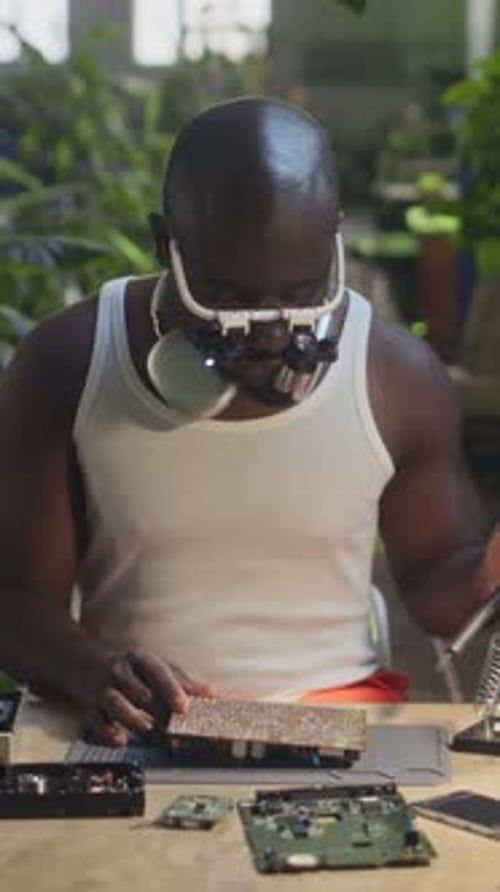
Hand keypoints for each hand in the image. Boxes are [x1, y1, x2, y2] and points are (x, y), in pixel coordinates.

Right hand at [83, 648, 214, 745]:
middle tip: (172, 725)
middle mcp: (120, 672)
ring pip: (115, 703)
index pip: (157, 672)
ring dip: (132, 718)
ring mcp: (103, 688)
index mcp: (139, 659)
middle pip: (138, 690)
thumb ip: (183, 682)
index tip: (184, 706)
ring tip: (148, 729)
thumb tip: (212, 694)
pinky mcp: (90, 707)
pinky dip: (107, 732)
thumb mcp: (155, 666)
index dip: (171, 689)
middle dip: (155, 708)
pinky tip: (120, 740)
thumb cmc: (127, 667)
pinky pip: (96, 720)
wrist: (82, 660)